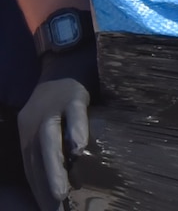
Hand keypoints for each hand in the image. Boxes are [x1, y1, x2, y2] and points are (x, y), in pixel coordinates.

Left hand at [17, 43, 96, 210]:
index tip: (49, 209)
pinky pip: (74, 116)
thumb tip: (70, 170)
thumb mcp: (53, 118)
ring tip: (61, 193)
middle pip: (36, 159)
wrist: (70, 53)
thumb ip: (57, 141)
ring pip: (48, 142)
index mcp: (27, 130)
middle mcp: (34, 121)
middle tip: (53, 209)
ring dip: (53, 169)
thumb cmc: (67, 91)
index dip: (38, 189)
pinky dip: (75, 132)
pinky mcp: (72, 95)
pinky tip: (79, 149)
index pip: (30, 166)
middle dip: (43, 186)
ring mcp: (52, 107)